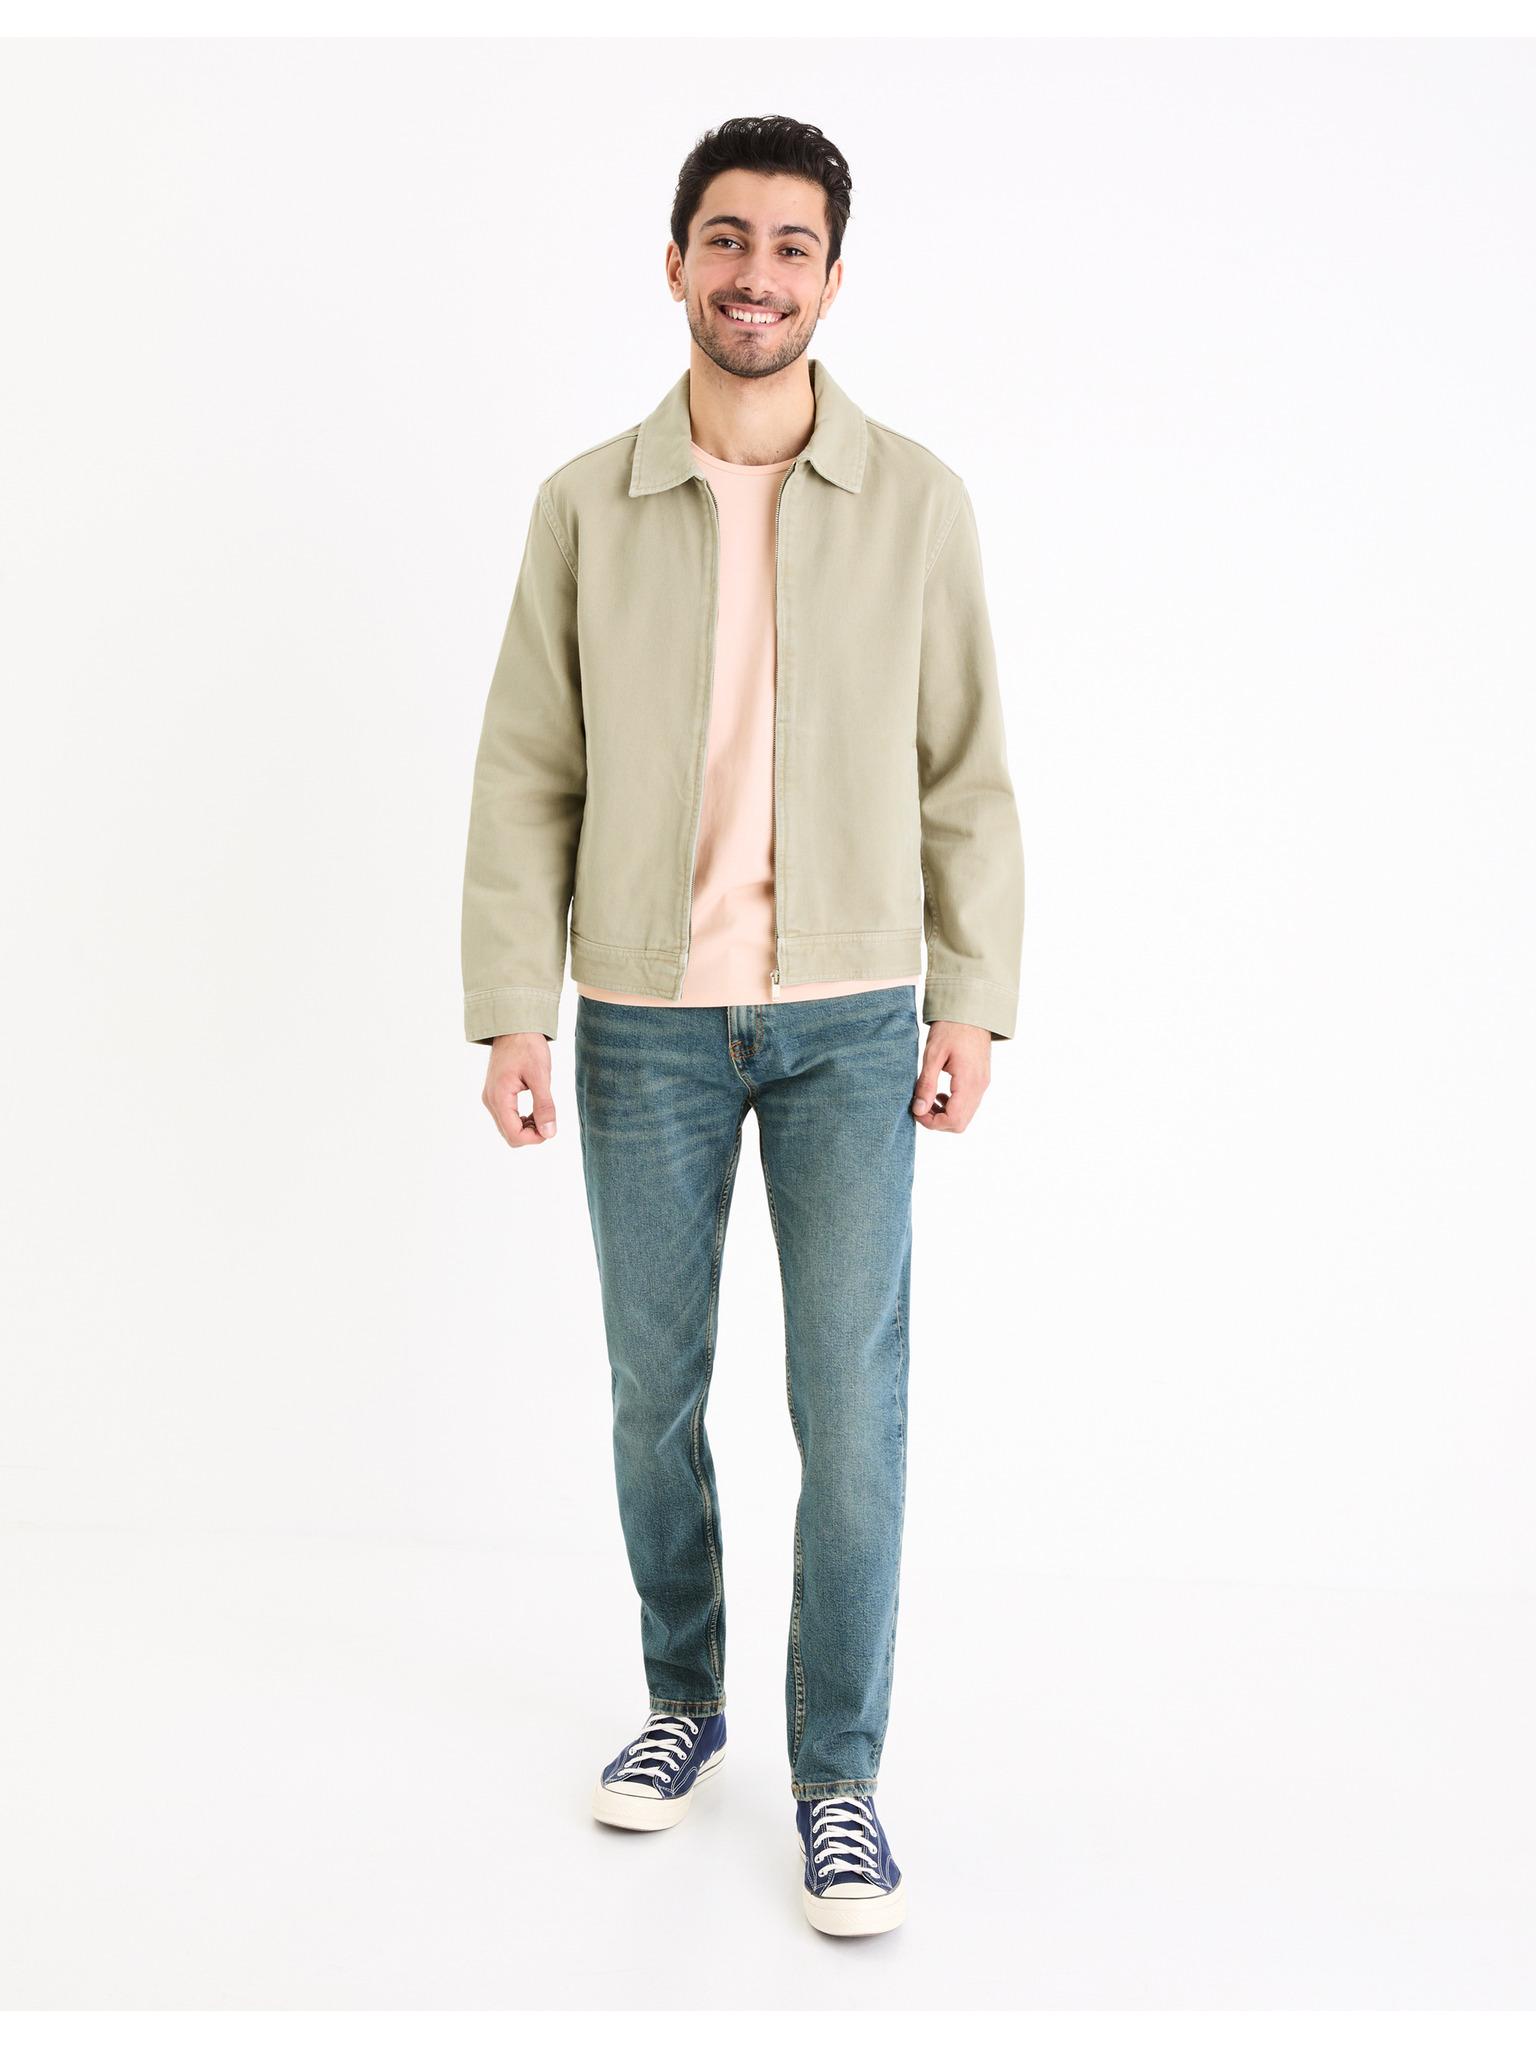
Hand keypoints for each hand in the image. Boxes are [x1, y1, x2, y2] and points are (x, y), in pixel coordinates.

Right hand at [483, 1031, 557, 1147]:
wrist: (514, 1027)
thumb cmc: (527, 1047)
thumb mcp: (540, 1076)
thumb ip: (544, 1106)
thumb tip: (549, 1133)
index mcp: (499, 1097)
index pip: (514, 1135)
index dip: (535, 1138)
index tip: (551, 1128)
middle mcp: (491, 1101)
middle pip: (510, 1135)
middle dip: (531, 1134)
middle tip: (548, 1119)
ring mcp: (491, 1098)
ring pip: (508, 1128)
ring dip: (527, 1128)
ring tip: (542, 1112)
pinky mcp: (495, 1095)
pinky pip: (506, 1118)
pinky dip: (521, 1120)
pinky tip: (534, 1110)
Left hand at [911, 1020, 991, 1133]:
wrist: (971, 1010)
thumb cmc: (951, 1028)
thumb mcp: (933, 1055)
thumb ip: (926, 1084)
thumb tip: (918, 1110)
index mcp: (968, 1081)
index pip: (953, 1119)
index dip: (932, 1123)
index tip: (916, 1111)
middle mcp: (979, 1087)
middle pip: (960, 1124)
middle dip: (937, 1122)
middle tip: (920, 1107)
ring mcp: (983, 1084)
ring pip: (965, 1117)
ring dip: (945, 1115)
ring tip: (928, 1099)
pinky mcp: (982, 1081)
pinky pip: (969, 1105)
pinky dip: (953, 1106)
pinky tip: (940, 1093)